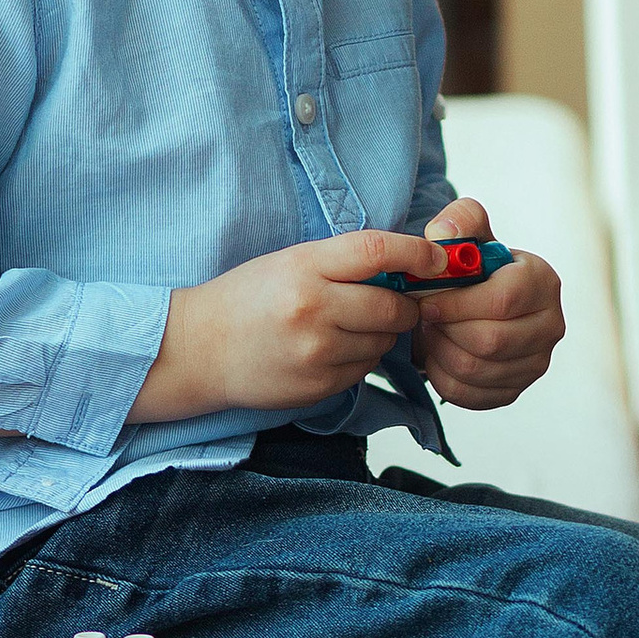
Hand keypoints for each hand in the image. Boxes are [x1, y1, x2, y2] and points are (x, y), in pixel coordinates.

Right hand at [127, 228, 446, 424]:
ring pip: (383, 342)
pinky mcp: (318, 386)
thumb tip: (409, 268)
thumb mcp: (290, 262)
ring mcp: (316, 352)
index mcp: (305, 266)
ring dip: (381, 334)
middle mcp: (313, 308)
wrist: (198, 349)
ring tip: (348, 326)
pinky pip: (364, 371)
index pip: (378, 252)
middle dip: (406, 305)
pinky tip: (332, 350)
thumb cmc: (247, 299)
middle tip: (397, 301)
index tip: (440, 259)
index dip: (418, 255)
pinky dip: (360, 359)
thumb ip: (344, 263)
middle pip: (393, 305)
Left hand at [410, 196, 563, 412]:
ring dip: (440, 352)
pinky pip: (468, 394)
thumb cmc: (474, 266)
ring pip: (475, 369)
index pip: (503, 300)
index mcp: (542, 282)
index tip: (426, 301)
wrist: (479, 301)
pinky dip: (442, 377)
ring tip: (431, 331)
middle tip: (424, 318)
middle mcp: (550, 325)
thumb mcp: (470, 233)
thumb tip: (443, 235)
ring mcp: (536, 363)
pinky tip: (437, 354)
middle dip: (446, 330)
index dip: (456, 304)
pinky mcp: (515, 390)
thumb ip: (459, 221)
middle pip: (490, 341)